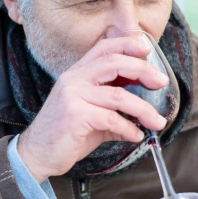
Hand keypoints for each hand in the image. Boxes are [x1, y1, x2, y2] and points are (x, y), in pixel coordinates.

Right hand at [17, 36, 168, 181]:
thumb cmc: (64, 134)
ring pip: (118, 95)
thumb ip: (113, 107)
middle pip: (115, 63)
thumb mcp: (90, 114)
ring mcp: (73, 96)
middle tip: (160, 82)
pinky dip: (129, 129)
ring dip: (143, 109)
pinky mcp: (75, 115)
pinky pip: (111, 119)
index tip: (147, 49)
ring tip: (157, 122)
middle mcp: (73, 79)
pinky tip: (136, 136)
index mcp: (76, 73)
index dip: (127, 44)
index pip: (104, 47)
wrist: (37, 154)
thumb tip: (142, 113)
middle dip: (143, 70)